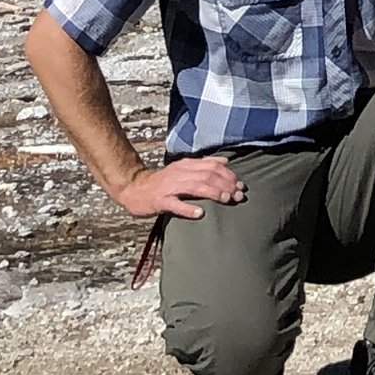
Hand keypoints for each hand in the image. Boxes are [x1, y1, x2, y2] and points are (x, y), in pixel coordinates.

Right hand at [111, 152, 241, 222]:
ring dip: (213, 193)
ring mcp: (170, 187)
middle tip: (238, 195)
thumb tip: (226, 161)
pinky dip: (188, 209)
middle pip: (207, 175)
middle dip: (225, 184)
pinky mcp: (160, 201)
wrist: (135, 188)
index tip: (240, 185)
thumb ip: (203, 165)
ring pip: (195, 187)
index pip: (212, 166)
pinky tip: (200, 213)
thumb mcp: (183, 168)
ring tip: (226, 199)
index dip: (228, 175)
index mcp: (186, 165)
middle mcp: (180, 173)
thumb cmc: (162, 181)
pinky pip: (175, 204)